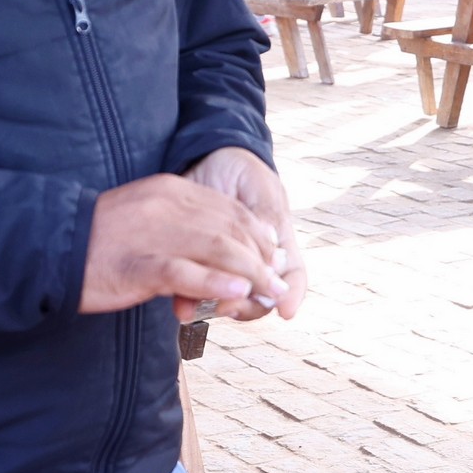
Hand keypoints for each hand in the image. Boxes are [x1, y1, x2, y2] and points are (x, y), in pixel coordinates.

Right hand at [80, 172, 284, 319]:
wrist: (49, 246)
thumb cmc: (98, 241)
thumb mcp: (145, 218)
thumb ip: (181, 226)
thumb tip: (219, 249)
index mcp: (170, 190)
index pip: (230, 209)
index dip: (258, 236)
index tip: (272, 259)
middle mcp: (167, 206)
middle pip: (231, 229)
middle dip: (261, 259)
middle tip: (277, 285)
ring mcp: (154, 233)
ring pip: (218, 248)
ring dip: (250, 273)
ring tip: (267, 293)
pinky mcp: (139, 263)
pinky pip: (185, 272)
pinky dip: (216, 283)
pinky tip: (237, 294)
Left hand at [183, 147, 305, 322]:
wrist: (201, 160)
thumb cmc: (239, 171)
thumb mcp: (259, 186)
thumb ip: (267, 217)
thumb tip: (274, 256)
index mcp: (277, 243)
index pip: (291, 277)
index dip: (292, 295)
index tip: (285, 311)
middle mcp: (253, 261)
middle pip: (260, 298)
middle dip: (246, 305)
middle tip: (228, 304)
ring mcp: (224, 266)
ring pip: (227, 300)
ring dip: (215, 306)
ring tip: (199, 307)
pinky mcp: (195, 265)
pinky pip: (195, 291)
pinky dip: (189, 300)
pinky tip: (181, 304)